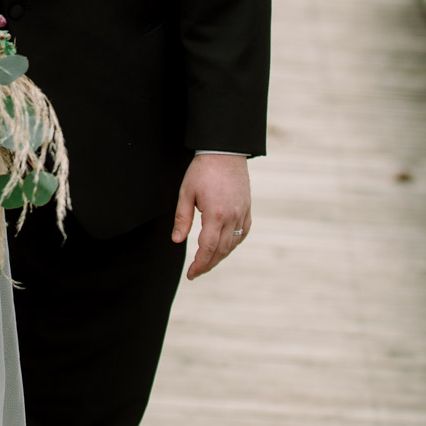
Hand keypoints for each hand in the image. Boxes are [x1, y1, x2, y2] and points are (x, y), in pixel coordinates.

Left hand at [171, 154, 250, 279]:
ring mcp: (243, 213)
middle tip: (196, 272)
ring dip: (220, 255)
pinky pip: (243, 233)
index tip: (191, 274)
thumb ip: (182, 218)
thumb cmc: (203, 170)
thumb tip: (177, 241)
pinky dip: (234, 243)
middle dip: (208, 264)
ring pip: (233, 243)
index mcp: (216, 214)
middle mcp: (232, 217)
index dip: (199, 264)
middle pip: (221, 250)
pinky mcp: (247, 208)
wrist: (225, 151)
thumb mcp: (186, 193)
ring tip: (207, 261)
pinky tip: (225, 247)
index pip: (207, 248)